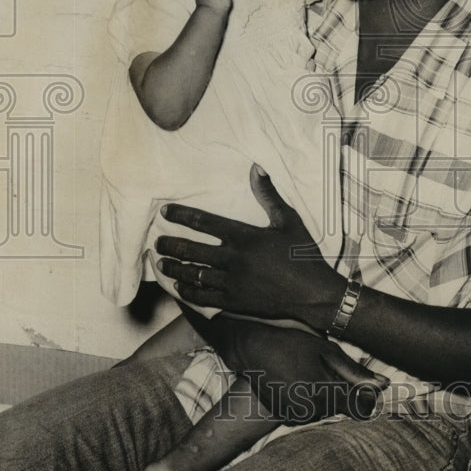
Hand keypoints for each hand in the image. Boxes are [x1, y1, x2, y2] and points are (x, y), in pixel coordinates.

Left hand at [156, 165, 345, 330]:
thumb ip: (268, 195)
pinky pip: (204, 298)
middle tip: (157, 242)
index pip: (204, 222)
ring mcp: (232, 283)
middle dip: (171, 245)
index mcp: (244, 236)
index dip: (181, 215)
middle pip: (192, 250)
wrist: (312, 293)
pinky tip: (179, 289)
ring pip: (194, 274)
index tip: (165, 212)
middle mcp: (233, 259)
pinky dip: (188, 293)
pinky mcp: (234, 303)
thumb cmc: (302, 254)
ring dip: (175, 269)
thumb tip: (256, 167)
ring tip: (162, 264)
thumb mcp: (288, 220)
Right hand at [207, 316, 388, 423]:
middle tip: (331, 369)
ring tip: (313, 371)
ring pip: (325, 411)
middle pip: (342, 409)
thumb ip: (356, 372)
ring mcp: (295, 416)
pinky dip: (309, 399)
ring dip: (326, 396)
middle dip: (344, 392)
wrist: (252, 347)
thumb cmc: (292, 343)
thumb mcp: (326, 351)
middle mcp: (311, 411)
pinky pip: (307, 411)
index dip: (367, 397)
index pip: (361, 409)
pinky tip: (301, 379)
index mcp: (326, 394)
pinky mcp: (284, 416)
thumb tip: (384, 385)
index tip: (368, 386)